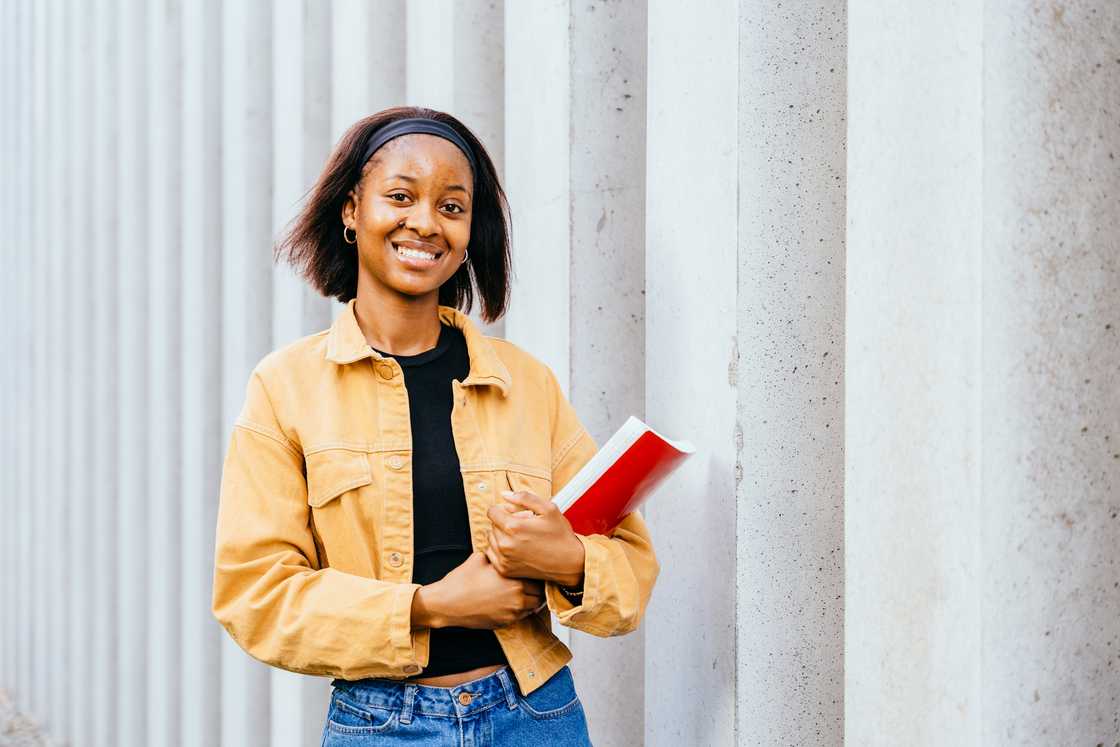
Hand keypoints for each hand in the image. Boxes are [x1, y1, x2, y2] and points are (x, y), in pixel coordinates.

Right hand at [416, 552, 545, 629]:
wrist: (447, 604)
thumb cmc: (461, 580)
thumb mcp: (480, 558)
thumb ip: (497, 553)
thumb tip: (505, 545)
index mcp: (512, 576)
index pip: (537, 575)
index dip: (536, 571)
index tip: (534, 568)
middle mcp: (516, 595)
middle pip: (540, 592)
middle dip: (538, 586)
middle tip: (534, 581)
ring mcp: (512, 611)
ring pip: (535, 606)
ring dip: (533, 599)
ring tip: (528, 592)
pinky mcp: (506, 622)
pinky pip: (523, 616)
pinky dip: (524, 609)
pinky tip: (516, 601)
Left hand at [485, 490, 585, 586]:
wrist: (569, 563)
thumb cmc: (560, 536)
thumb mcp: (548, 509)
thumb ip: (524, 497)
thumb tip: (504, 494)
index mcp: (513, 527)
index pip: (492, 511)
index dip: (503, 509)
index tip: (514, 513)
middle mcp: (505, 544)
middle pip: (491, 525)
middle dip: (504, 522)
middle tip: (522, 526)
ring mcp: (504, 559)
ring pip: (491, 540)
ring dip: (501, 536)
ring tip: (520, 538)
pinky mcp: (504, 570)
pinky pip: (491, 554)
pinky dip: (499, 550)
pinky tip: (515, 549)